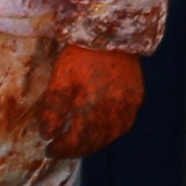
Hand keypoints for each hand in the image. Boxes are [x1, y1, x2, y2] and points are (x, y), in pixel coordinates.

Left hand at [42, 39, 151, 154]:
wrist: (110, 35)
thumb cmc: (80, 56)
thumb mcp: (59, 81)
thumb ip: (52, 110)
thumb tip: (47, 134)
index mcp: (92, 105)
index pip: (77, 139)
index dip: (63, 148)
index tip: (50, 149)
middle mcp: (114, 109)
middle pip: (95, 141)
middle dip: (76, 150)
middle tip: (62, 151)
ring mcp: (129, 104)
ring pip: (111, 135)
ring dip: (93, 144)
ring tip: (78, 145)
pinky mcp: (137, 98)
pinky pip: (125, 124)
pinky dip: (111, 133)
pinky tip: (100, 133)